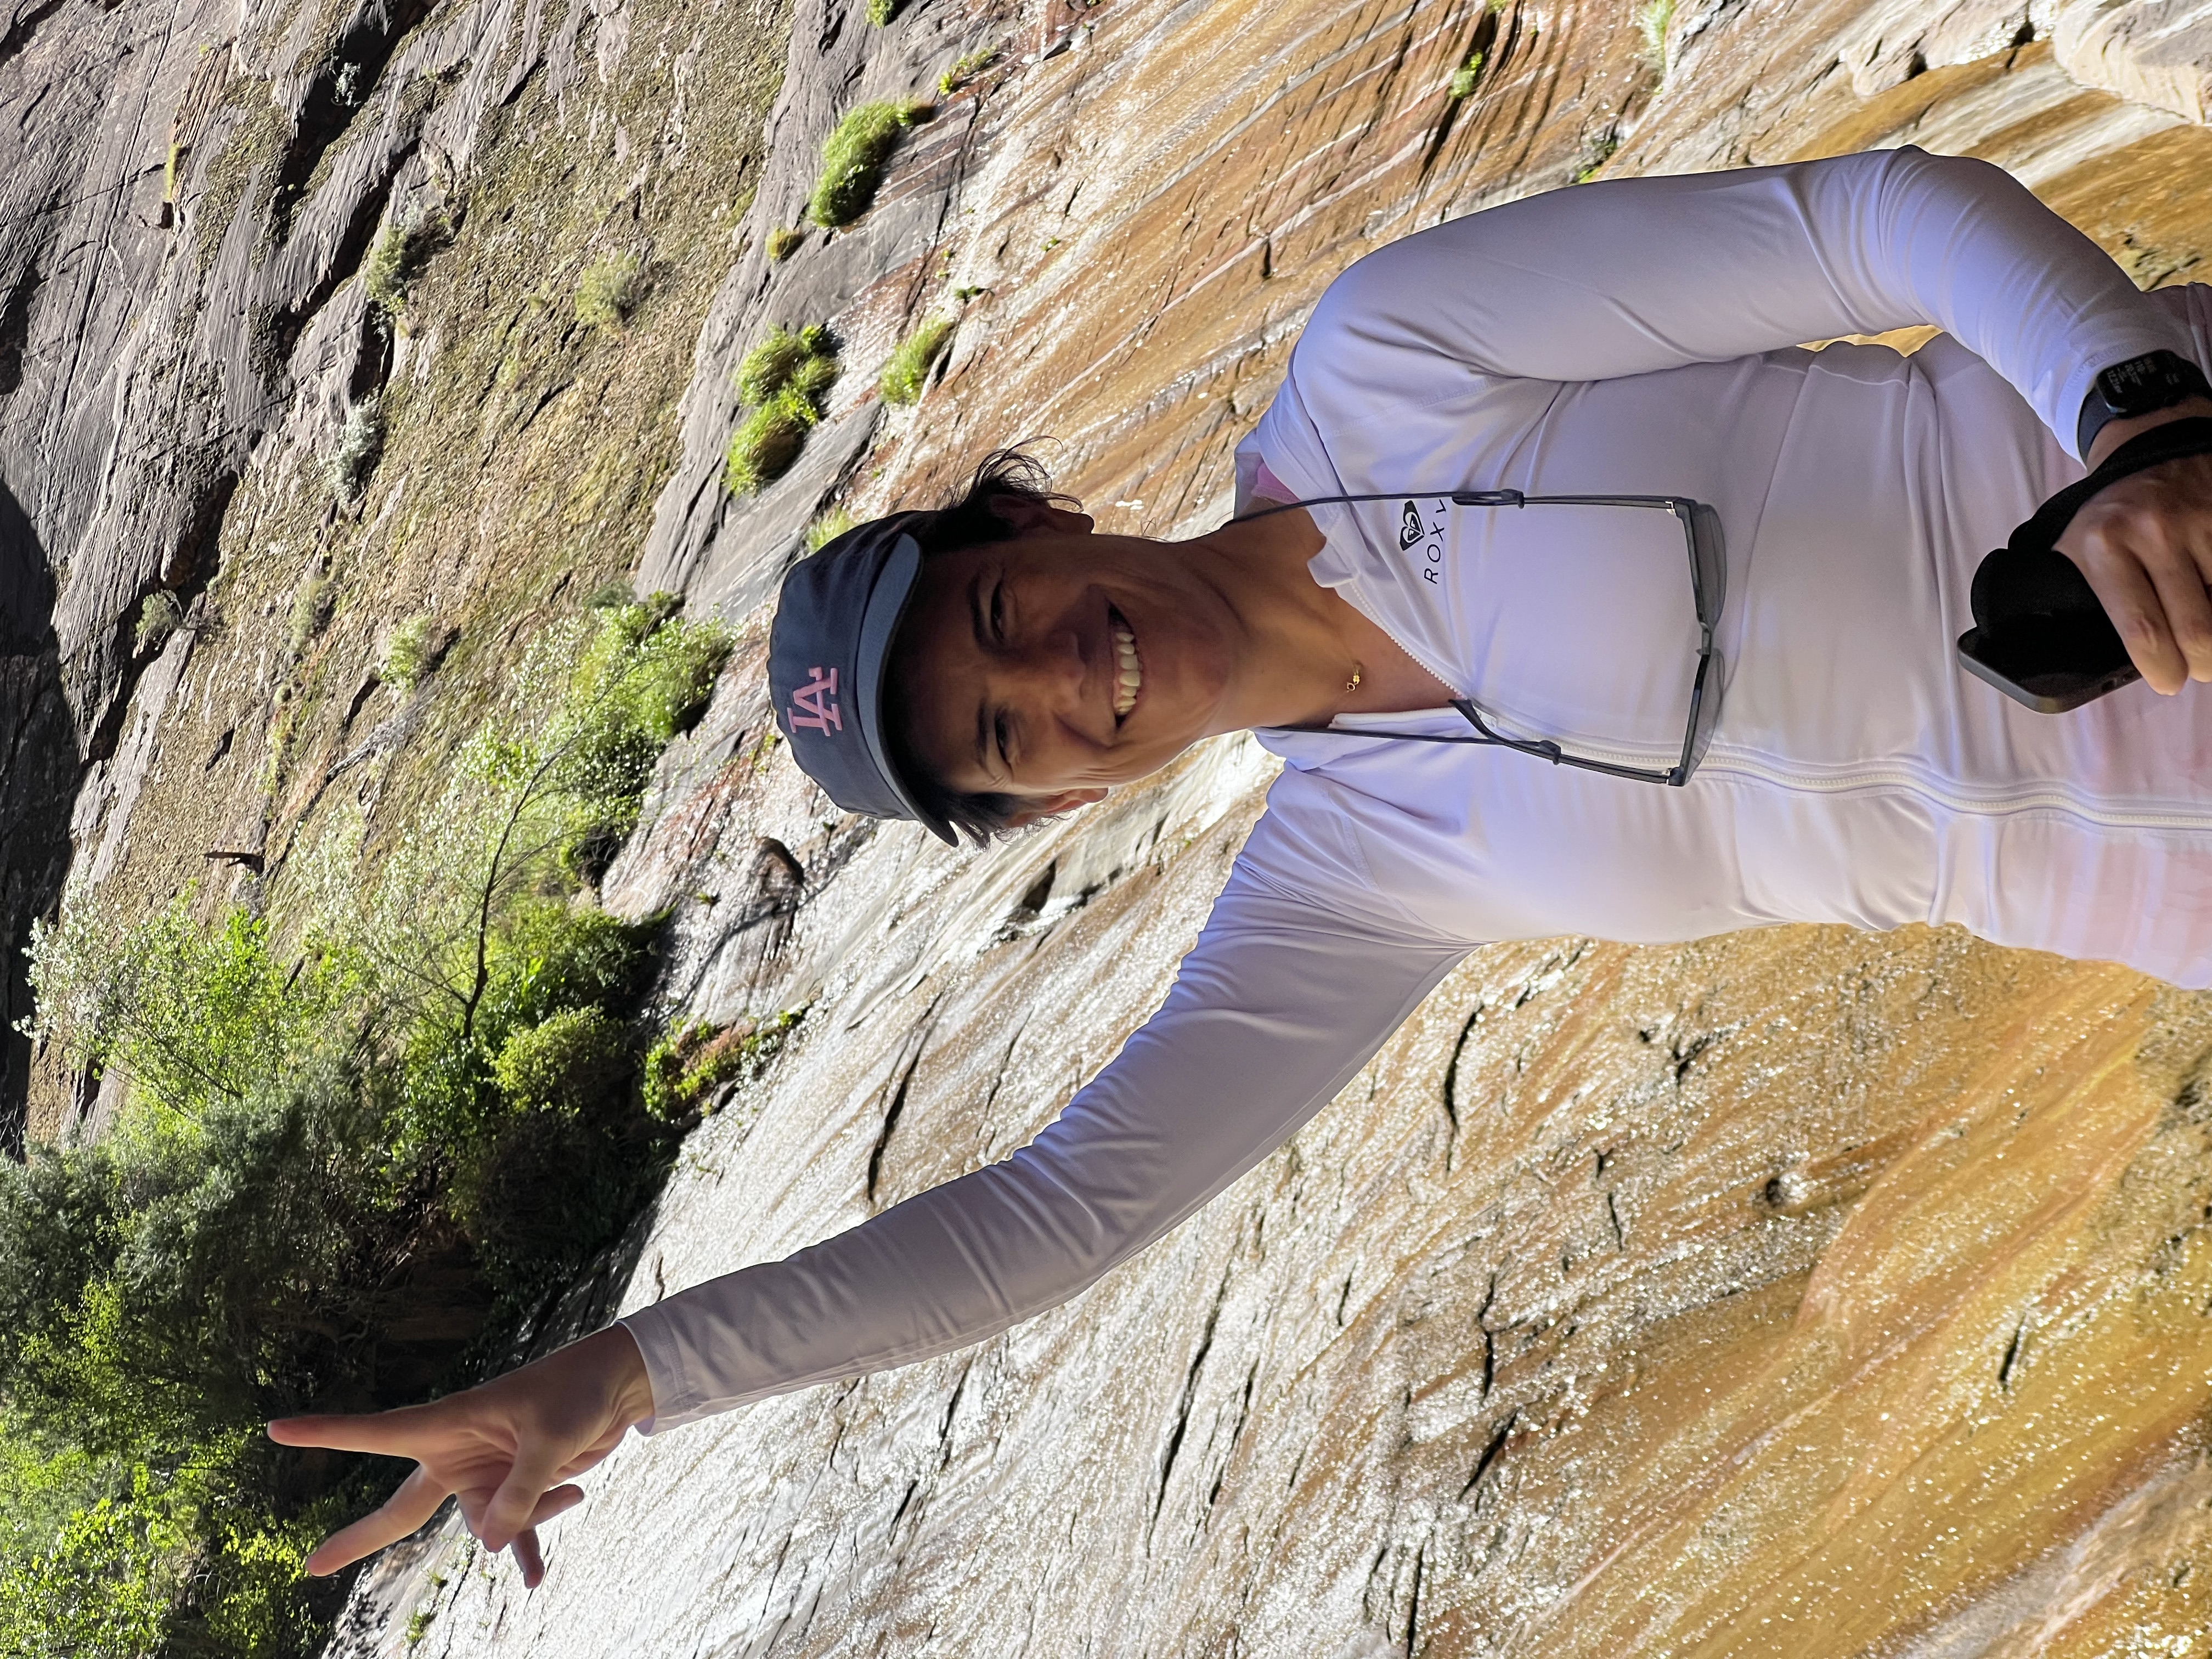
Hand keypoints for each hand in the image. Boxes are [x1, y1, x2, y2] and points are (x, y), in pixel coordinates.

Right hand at [267, 1324, 656, 1587]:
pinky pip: (513, 1532)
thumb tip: (491, 1548)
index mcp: (449, 1423)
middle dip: (359, 1539)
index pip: (376, 1432)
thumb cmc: (577, 1394)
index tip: (275, 1427)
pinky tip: (536, 1580)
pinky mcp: (515, 1489)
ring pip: (486, 1524)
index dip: (326, 1432)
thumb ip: (519, 1495)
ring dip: (530, 1515)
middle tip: (309, 1569)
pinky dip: (528, 1550)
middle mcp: (458, 1454)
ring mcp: (484, 1475)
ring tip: (567, 1483)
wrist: (617, 1387)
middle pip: (401, 1509)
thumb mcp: (549, 1442)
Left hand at [2058, 395, 2211, 693]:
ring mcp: (2199, 521)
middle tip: (2196, 669)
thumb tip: (2099, 659)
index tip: (2167, 681)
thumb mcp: (2076, 547)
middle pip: (2195, 629)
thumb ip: (2086, 595)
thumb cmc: (2110, 513)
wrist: (2151, 445)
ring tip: (2206, 644)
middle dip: (2200, 663)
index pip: (2141, 628)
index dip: (2160, 667)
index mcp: (2103, 546)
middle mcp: (2153, 532)